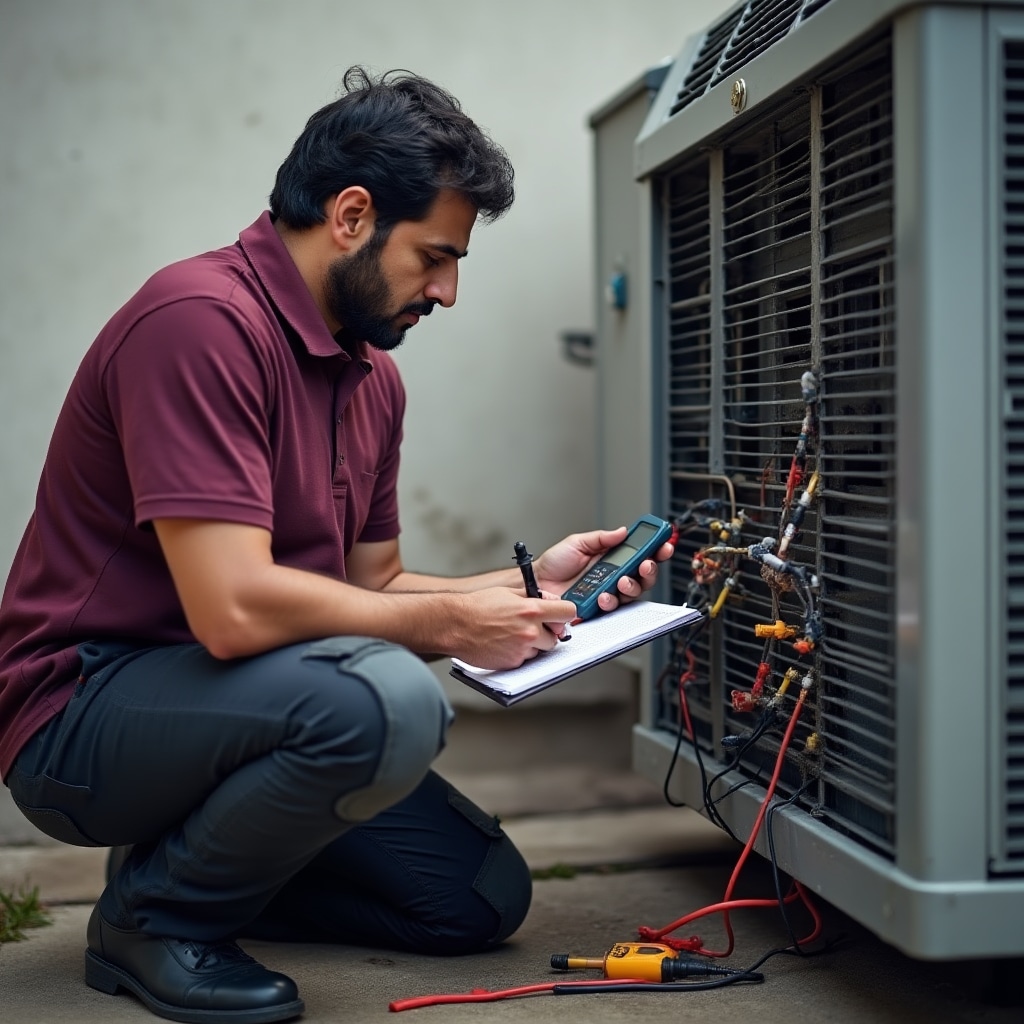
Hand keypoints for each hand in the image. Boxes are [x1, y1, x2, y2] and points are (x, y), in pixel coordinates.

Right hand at [450, 587, 577, 669]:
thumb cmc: (477, 606)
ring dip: (533, 644)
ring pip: (541, 650)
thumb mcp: (508, 592)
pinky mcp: (512, 663)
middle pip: (557, 637)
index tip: (559, 615)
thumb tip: (550, 600)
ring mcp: (522, 649)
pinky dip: (519, 654)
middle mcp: (530, 631)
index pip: (568, 612)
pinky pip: (525, 660)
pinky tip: (504, 644)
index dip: (564, 613)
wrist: (455, 625)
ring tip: (512, 634)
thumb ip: (533, 596)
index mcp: (531, 610)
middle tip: (531, 627)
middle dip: (547, 632)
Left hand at [533, 527, 674, 615]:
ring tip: (622, 581)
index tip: (664, 544)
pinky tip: (604, 595)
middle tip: (646, 564)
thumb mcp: (577, 542)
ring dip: (632, 586)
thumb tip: (623, 531)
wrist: (536, 584)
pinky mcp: (599, 608)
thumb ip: (601, 538)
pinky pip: (614, 607)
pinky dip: (612, 601)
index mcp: (611, 558)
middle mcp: (613, 576)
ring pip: (633, 593)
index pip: (640, 554)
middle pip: (644, 576)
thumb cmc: (554, 564)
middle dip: (650, 569)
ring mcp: (608, 593)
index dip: (655, 550)